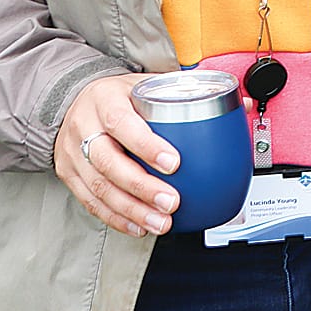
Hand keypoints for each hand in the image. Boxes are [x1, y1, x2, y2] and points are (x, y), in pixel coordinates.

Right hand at [55, 73, 181, 236]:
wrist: (74, 101)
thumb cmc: (119, 95)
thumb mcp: (146, 84)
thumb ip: (190, 94)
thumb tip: (240, 105)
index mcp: (105, 100)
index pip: (122, 123)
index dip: (146, 146)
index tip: (174, 163)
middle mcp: (85, 127)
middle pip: (108, 163)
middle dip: (142, 187)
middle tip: (171, 203)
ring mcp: (73, 154)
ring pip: (99, 188)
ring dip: (132, 210)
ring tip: (160, 222)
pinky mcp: (70, 175)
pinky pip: (91, 202)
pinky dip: (116, 218)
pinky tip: (138, 226)